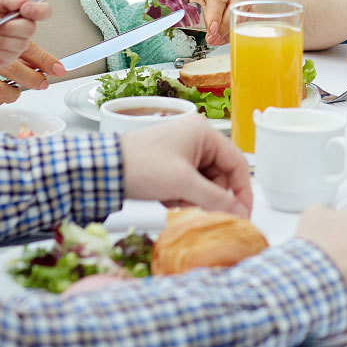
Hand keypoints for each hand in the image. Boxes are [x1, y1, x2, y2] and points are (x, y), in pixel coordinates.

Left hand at [0, 0, 54, 69]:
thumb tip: (25, 0)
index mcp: (19, 10)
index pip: (43, 10)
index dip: (39, 10)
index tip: (25, 8)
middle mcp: (21, 27)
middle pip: (30, 28)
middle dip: (8, 27)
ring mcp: (16, 44)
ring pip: (19, 44)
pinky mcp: (8, 58)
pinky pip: (8, 55)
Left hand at [119, 116, 252, 215]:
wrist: (104, 169)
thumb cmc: (141, 166)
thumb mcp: (182, 184)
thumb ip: (216, 199)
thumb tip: (240, 213)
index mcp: (204, 133)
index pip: (237, 163)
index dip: (243, 190)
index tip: (243, 213)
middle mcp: (196, 138)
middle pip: (220, 175)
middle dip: (209, 196)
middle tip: (196, 208)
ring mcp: (183, 149)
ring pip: (204, 182)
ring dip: (193, 197)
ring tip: (174, 200)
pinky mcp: (171, 162)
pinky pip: (189, 183)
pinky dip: (182, 195)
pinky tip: (166, 198)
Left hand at [178, 0, 252, 46]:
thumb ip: (186, 8)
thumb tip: (180, 23)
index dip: (215, 15)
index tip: (212, 29)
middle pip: (235, 6)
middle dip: (224, 26)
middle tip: (212, 39)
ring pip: (244, 14)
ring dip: (230, 31)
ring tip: (216, 40)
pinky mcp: (251, 6)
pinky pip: (249, 21)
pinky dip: (237, 32)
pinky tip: (225, 38)